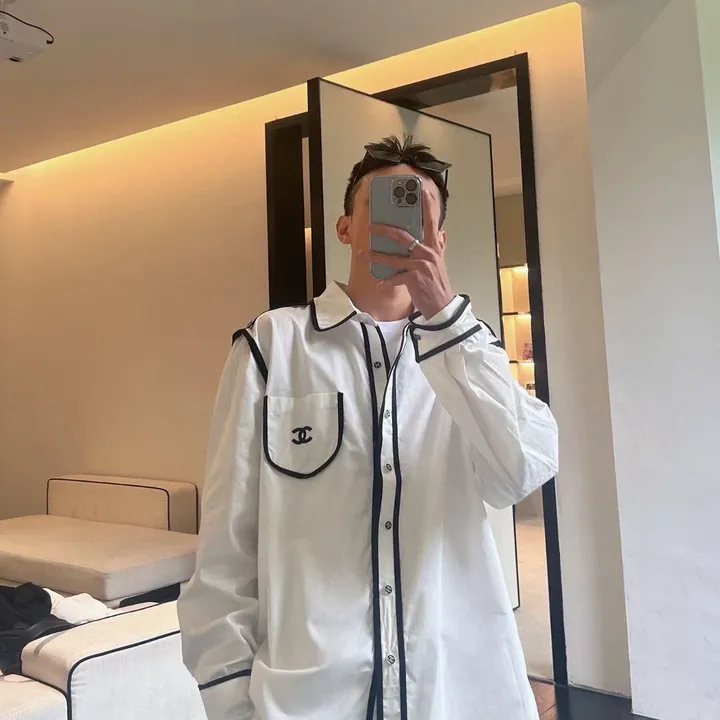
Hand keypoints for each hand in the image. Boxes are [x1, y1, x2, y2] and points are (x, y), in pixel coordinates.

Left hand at [368, 187, 453, 318]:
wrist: (442, 306)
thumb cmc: (437, 284)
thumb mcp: (438, 262)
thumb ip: (437, 246)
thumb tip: (440, 233)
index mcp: (433, 246)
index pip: (431, 221)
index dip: (427, 205)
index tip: (422, 190)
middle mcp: (427, 253)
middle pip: (402, 236)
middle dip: (384, 230)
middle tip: (371, 226)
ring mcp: (420, 266)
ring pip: (392, 258)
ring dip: (375, 256)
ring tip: (363, 254)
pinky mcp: (413, 279)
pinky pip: (394, 278)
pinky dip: (386, 281)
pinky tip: (379, 282)